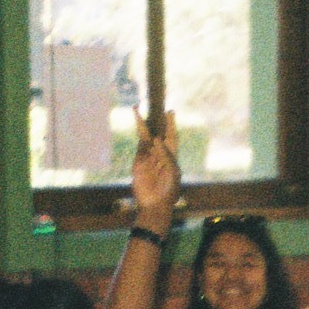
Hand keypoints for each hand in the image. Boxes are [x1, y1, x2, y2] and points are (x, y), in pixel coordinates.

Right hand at [128, 110, 180, 225]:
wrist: (154, 204)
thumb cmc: (168, 190)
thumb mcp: (172, 171)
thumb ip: (165, 155)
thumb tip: (157, 139)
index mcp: (172, 157)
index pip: (172, 137)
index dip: (171, 125)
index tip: (170, 112)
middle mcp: (160, 155)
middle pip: (158, 133)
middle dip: (156, 120)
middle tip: (155, 105)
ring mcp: (148, 157)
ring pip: (146, 137)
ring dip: (143, 124)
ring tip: (139, 109)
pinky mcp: (138, 161)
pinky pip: (138, 144)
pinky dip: (137, 134)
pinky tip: (137, 123)